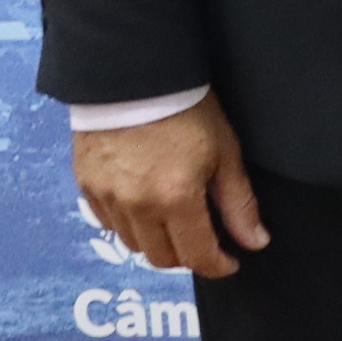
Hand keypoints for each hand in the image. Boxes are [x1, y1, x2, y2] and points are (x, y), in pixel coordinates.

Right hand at [72, 94, 266, 279]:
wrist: (133, 74)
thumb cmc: (187, 108)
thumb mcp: (224, 153)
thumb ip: (238, 203)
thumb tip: (255, 241)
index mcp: (175, 199)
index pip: (197, 256)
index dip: (218, 266)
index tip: (230, 262)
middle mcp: (136, 207)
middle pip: (162, 259)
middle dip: (188, 257)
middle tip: (204, 240)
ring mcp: (106, 198)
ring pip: (133, 245)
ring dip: (157, 243)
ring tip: (175, 222)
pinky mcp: (86, 185)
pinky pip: (108, 223)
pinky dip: (129, 225)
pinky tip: (144, 207)